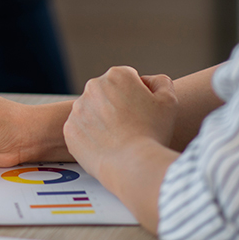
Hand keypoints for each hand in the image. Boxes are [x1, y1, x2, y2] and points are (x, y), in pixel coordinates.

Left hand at [63, 67, 177, 180]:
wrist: (133, 164)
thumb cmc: (153, 132)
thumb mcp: (169, 101)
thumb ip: (160, 83)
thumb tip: (147, 81)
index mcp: (117, 75)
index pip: (126, 80)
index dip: (137, 96)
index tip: (142, 113)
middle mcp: (93, 86)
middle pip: (107, 94)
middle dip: (117, 106)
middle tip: (131, 127)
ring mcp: (78, 108)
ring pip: (92, 111)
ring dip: (102, 120)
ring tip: (119, 138)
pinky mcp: (69, 128)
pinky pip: (81, 130)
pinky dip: (91, 137)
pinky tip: (106, 146)